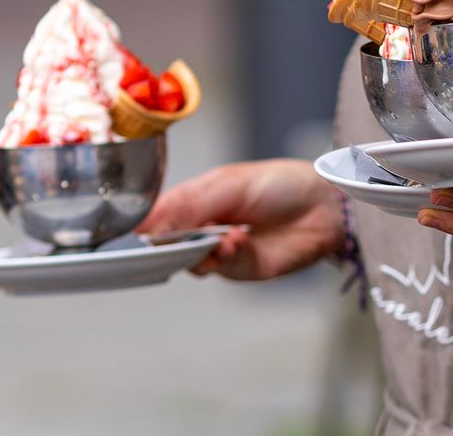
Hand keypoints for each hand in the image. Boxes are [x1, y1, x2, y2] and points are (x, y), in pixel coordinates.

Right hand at [138, 158, 344, 279]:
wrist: (324, 204)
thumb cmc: (279, 183)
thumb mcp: (228, 184)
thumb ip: (189, 204)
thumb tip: (149, 225)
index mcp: (194, 200)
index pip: (156, 217)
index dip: (142, 227)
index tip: (129, 234)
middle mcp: (202, 228)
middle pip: (167, 246)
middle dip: (167, 245)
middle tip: (168, 241)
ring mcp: (220, 250)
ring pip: (192, 262)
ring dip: (202, 251)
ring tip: (220, 236)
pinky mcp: (241, 268)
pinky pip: (222, 269)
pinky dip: (227, 257)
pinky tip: (238, 241)